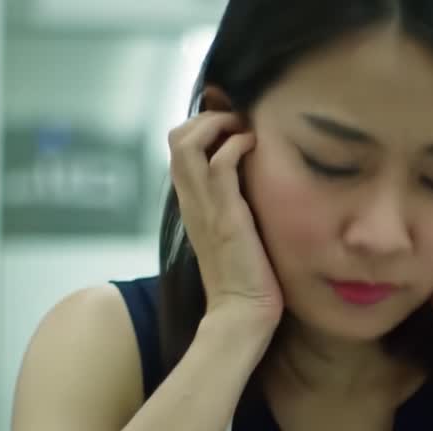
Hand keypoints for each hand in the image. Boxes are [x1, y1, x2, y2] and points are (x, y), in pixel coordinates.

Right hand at [168, 111, 282, 324]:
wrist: (243, 312)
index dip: (201, 125)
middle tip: (239, 123)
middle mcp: (191, 200)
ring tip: (245, 130)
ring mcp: (205, 206)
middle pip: (177, 136)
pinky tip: (255, 148)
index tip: (232, 125)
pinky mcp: (226, 214)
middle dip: (208, 116)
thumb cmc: (246, 278)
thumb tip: (252, 182)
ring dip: (219, 124)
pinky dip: (237, 143)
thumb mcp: (234, 231)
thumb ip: (233, 205)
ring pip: (189, 142)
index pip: (178, 148)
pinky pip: (220, 162)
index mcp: (192, 203)